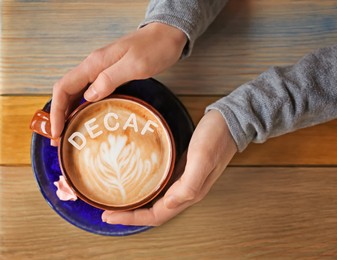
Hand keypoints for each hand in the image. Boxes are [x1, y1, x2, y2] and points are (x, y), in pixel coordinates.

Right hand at [50, 23, 186, 144]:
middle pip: (66, 92)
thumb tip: (88, 96)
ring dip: (69, 112)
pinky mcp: (110, 75)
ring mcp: (101, 70)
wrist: (167, 35)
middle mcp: (94, 67)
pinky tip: (85, 118)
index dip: (56, 110)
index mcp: (95, 64)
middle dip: (59, 115)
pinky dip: (82, 107)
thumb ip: (110, 78)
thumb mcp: (135, 65)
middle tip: (58, 139)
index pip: (64, 87)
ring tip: (68, 133)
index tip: (56, 131)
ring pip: (76, 93)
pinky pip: (90, 92)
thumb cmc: (155, 48)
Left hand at [102, 110, 237, 225]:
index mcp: (189, 192)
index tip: (110, 215)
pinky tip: (136, 181)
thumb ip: (189, 184)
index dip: (133, 218)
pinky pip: (161, 186)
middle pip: (154, 211)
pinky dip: (146, 189)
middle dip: (130, 214)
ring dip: (137, 204)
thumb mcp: (202, 157)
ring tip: (117, 200)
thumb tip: (170, 203)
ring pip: (157, 200)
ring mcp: (184, 180)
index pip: (157, 215)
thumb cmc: (217, 137)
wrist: (230, 120)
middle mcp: (186, 191)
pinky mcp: (182, 168)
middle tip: (107, 211)